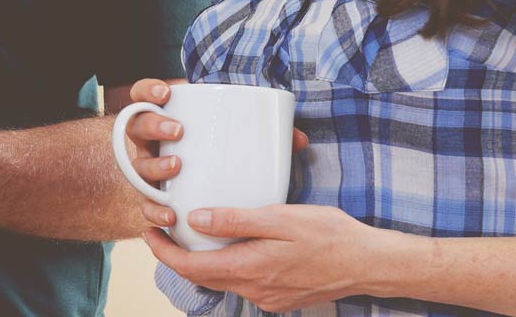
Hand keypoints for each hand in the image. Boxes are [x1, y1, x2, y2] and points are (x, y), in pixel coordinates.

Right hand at [119, 78, 310, 195]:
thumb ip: (268, 135)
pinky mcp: (156, 199)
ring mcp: (150, 170)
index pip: (143, 95)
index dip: (147, 91)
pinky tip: (170, 216)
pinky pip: (146, 205)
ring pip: (138, 166)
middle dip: (153, 125)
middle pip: (136, 127)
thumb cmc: (225, 153)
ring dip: (154, 166)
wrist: (216, 188)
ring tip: (176, 167)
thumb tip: (299, 139)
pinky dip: (154, 210)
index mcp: (166, 117)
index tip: (167, 92)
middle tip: (178, 130)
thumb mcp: (241, 137)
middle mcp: (151, 143)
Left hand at [141, 203, 407, 311]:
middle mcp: (254, 290)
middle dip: (177, 254)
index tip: (148, 231)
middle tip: (164, 227)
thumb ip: (236, 221)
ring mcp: (267, 297)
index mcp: (250, 269)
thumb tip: (195, 219)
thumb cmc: (328, 235)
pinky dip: (227, 265)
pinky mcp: (279, 297)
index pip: (191, 267)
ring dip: (202, 260)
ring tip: (191, 232)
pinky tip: (231, 245)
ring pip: (222, 279)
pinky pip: (243, 282)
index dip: (163, 252)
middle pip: (202, 276)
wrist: (368, 264)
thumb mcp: (280, 218)